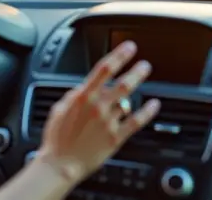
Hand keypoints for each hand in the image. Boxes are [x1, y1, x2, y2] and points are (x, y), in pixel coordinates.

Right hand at [35, 41, 159, 183]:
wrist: (61, 163)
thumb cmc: (57, 137)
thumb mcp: (59, 108)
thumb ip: (74, 95)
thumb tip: (83, 87)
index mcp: (82, 97)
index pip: (104, 70)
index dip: (118, 56)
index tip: (128, 47)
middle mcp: (98, 107)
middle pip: (122, 84)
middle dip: (136, 71)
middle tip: (144, 64)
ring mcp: (108, 122)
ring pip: (128, 101)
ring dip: (138, 87)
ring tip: (144, 78)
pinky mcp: (116, 138)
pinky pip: (136, 122)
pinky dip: (147, 112)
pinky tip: (153, 105)